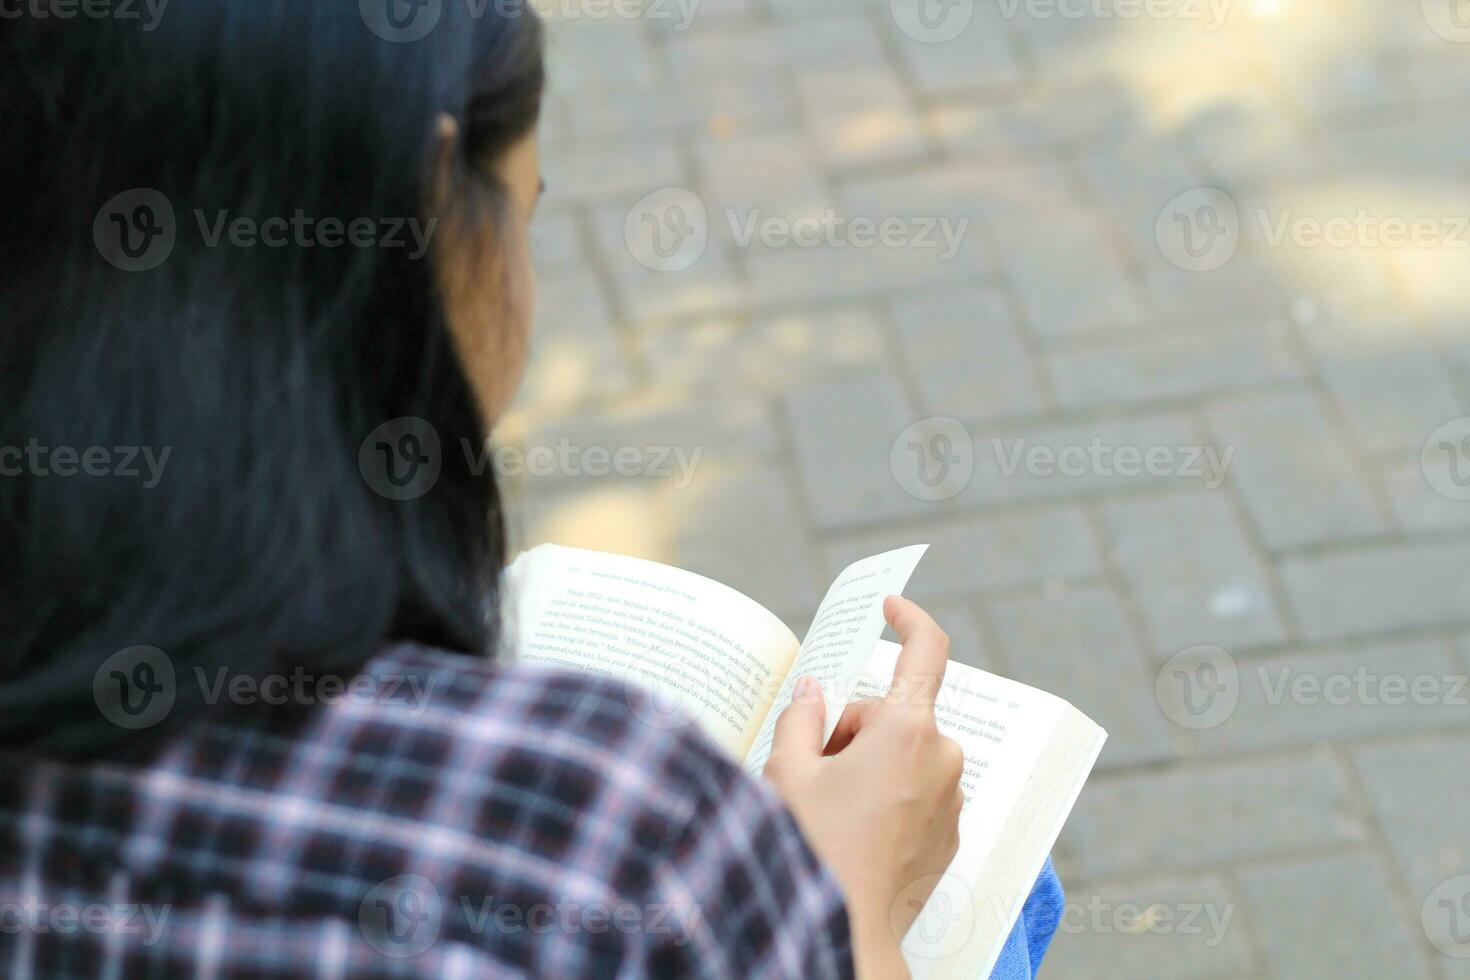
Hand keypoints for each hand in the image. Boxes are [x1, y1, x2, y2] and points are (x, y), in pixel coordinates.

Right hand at [764, 596, 964, 979]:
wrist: (847, 930)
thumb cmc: (814, 847)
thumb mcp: (788, 771)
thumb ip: (801, 717)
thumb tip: (813, 693)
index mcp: (908, 729)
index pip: (926, 650)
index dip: (909, 618)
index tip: (890, 607)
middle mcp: (942, 758)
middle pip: (894, 713)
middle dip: (854, 727)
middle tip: (814, 766)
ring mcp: (952, 799)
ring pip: (905, 755)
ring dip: (870, 763)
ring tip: (831, 806)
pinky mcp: (950, 835)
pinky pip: (918, 792)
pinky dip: (887, 796)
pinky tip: (854, 830)